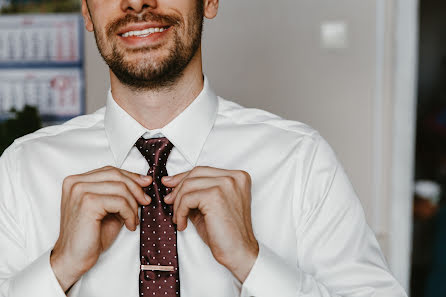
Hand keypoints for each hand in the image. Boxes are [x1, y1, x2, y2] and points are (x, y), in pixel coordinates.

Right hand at [50, 166, 152, 291]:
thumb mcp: (108, 208)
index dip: (131, 176)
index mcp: (77, 181)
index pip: (110, 170)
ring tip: (133, 219)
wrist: (73, 258)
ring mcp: (80, 191)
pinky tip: (129, 225)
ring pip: (120, 188)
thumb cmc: (89, 236)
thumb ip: (120, 193)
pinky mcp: (88, 203)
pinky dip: (129, 213)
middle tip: (145, 201)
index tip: (145, 183)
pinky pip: (119, 202)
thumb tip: (143, 181)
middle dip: (136, 188)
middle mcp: (75, 183)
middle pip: (116, 175)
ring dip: (133, 205)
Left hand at [162, 166, 258, 282]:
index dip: (184, 177)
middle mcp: (234, 177)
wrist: (238, 252)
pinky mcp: (215, 195)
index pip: (204, 170)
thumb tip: (171, 183)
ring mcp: (226, 184)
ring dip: (178, 203)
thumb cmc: (226, 232)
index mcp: (237, 176)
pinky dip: (180, 212)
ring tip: (179, 218)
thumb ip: (197, 192)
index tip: (170, 185)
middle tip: (169, 201)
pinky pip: (187, 199)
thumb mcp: (210, 205)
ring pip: (189, 185)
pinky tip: (183, 224)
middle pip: (195, 173)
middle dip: (178, 187)